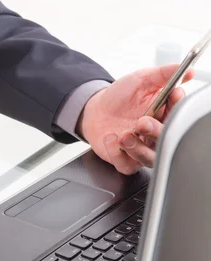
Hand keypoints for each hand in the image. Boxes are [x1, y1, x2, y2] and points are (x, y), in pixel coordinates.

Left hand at [78, 63, 194, 173]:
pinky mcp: (124, 160)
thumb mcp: (142, 79)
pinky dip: (118, 155)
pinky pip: (126, 165)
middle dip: (156, 132)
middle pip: (166, 142)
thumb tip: (188, 71)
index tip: (171, 96)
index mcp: (165, 116)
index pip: (178, 115)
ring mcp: (141, 149)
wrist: (95, 110)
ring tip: (124, 134)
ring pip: (150, 159)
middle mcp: (156, 135)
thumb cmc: (120, 96)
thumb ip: (163, 74)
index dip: (176, 107)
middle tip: (143, 121)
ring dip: (138, 148)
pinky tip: (110, 139)